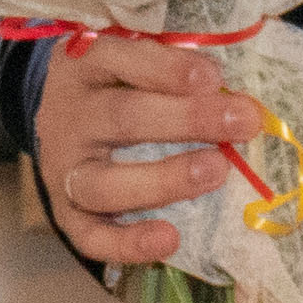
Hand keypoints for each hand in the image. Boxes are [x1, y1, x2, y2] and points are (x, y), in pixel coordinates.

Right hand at [30, 33, 249, 269]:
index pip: (119, 59)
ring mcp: (63, 170)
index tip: (214, 78)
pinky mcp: (66, 213)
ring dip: (163, 180)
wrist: (60, 116)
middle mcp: (69, 118)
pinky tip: (169, 239)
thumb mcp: (131, 59)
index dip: (167, 70)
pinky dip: (127, 243)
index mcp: (82, 66)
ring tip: (216, 171)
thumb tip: (225, 90)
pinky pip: (90, 236)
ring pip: (104, 183)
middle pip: (123, 118)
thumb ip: (171, 69)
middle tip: (242, 122)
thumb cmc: (114, 83)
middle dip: (187, 120)